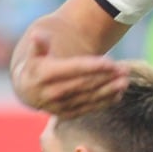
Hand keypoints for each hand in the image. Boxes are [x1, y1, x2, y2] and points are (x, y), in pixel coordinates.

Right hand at [11, 30, 128, 116]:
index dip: (93, 66)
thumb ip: (38, 44)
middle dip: (105, 77)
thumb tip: (37, 36)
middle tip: (124, 70)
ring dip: (108, 90)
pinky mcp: (65, 115)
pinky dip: (104, 102)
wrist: (27, 89)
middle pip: (83, 84)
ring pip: (87, 98)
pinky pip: (87, 108)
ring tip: (125, 81)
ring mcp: (57, 106)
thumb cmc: (37, 63)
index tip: (111, 62)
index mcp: (42, 75)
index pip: (72, 69)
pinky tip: (118, 93)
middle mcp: (49, 93)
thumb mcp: (34, 52)